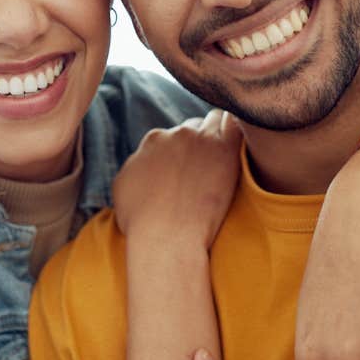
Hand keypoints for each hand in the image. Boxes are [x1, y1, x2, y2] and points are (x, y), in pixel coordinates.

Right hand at [112, 109, 241, 249]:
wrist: (167, 238)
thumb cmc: (142, 222)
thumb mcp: (123, 188)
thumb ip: (135, 165)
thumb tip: (142, 161)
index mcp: (153, 140)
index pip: (171, 136)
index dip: (179, 152)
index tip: (186, 168)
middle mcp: (176, 133)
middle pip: (193, 127)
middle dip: (198, 142)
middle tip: (205, 165)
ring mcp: (201, 139)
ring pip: (214, 121)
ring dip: (217, 134)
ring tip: (222, 156)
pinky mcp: (225, 149)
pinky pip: (235, 125)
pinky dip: (236, 131)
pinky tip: (236, 146)